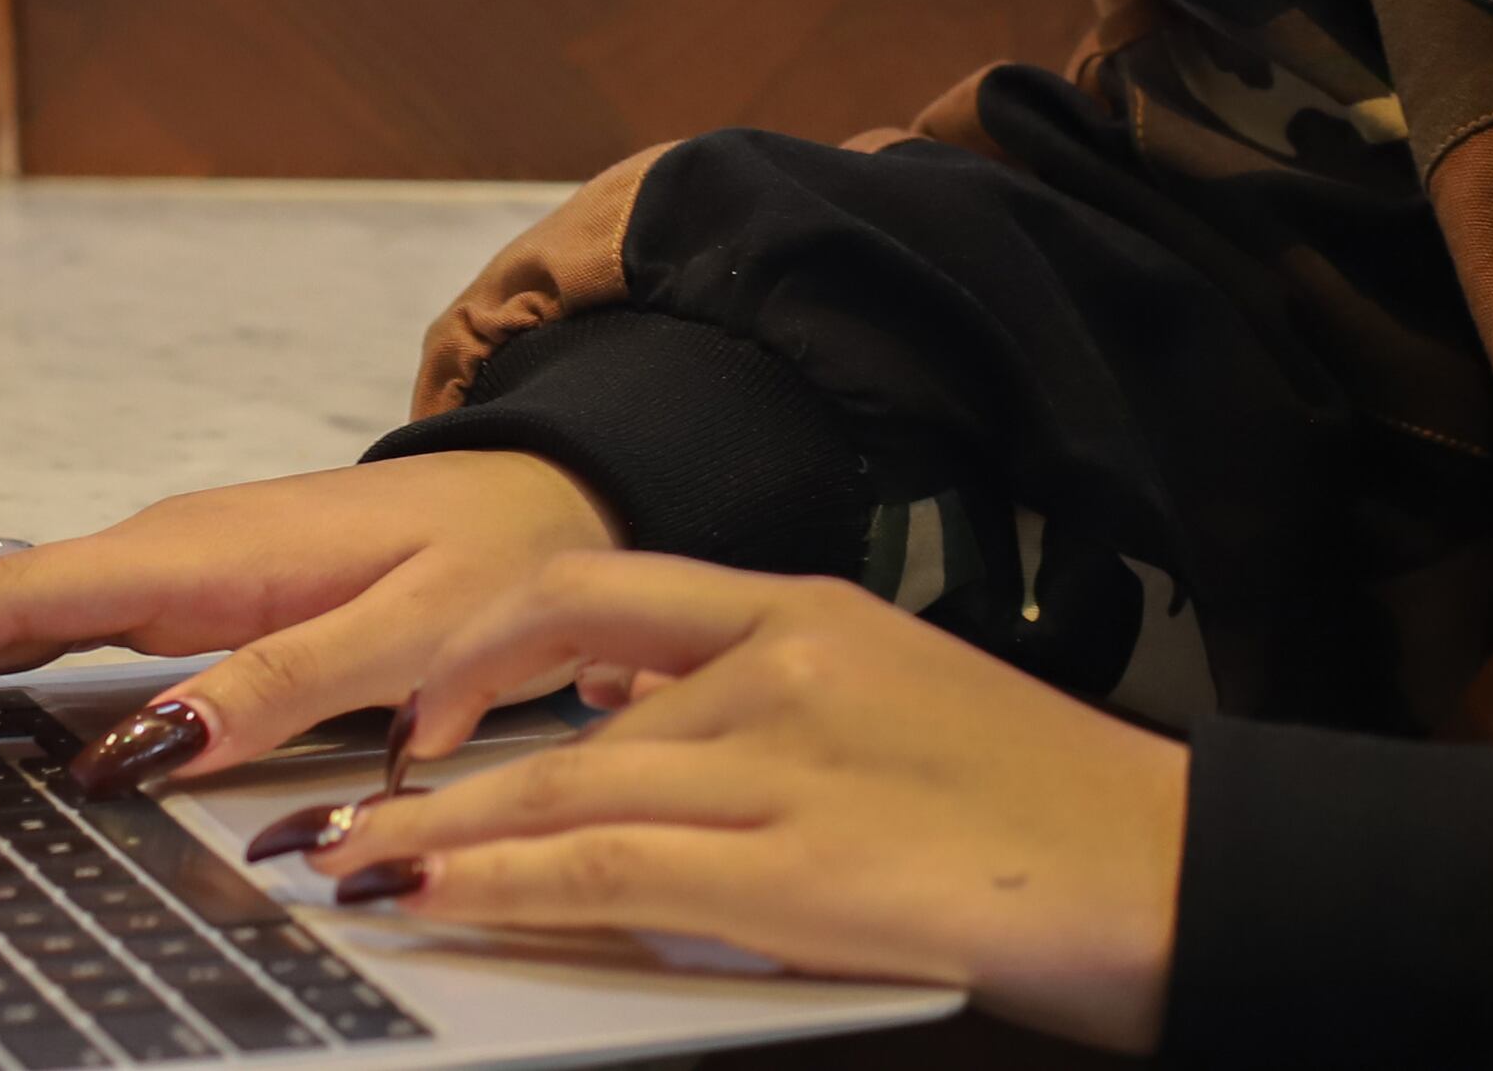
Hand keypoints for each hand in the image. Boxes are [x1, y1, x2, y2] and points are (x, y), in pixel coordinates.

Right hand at [0, 451, 616, 774]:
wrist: (552, 495)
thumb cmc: (492, 563)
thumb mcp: (417, 632)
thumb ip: (286, 685)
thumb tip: (137, 752)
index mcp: (200, 553)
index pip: (12, 608)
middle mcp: (161, 549)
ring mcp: (163, 565)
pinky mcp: (179, 590)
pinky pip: (41, 630)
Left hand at [304, 554, 1185, 1054]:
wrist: (1167, 868)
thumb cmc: (1036, 803)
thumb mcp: (887, 700)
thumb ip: (754, 696)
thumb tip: (617, 718)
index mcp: (807, 609)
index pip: (602, 590)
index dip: (481, 639)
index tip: (411, 700)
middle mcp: (784, 664)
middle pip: (553, 690)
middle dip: (420, 746)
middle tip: (326, 803)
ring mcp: (789, 763)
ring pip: (561, 786)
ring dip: (432, 833)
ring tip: (343, 867)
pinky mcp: (800, 870)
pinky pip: (608, 872)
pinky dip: (499, 885)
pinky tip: (433, 902)